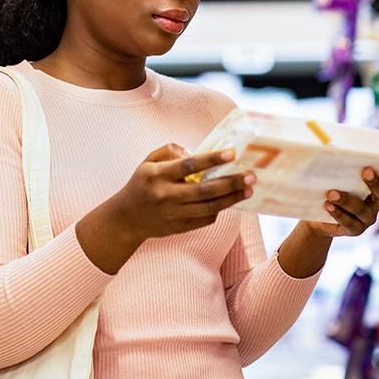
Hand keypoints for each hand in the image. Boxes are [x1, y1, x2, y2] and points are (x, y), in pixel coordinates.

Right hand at [109, 143, 255, 241]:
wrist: (126, 218)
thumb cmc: (143, 183)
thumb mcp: (148, 161)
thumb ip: (170, 150)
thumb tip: (196, 152)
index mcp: (157, 175)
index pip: (189, 165)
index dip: (212, 159)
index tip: (232, 154)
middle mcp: (166, 196)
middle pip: (205, 190)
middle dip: (231, 183)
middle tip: (251, 176)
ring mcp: (173, 214)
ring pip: (209, 207)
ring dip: (232, 199)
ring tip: (248, 190)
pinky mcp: (179, 228)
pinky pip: (205, 219)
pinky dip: (219, 210)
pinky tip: (229, 201)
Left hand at [302, 161, 378, 237]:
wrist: (319, 218)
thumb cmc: (330, 191)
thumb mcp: (337, 179)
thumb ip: (342, 168)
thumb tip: (332, 145)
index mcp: (376, 190)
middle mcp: (376, 204)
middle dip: (374, 182)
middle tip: (365, 171)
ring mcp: (367, 219)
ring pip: (361, 209)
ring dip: (347, 200)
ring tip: (332, 193)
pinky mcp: (355, 230)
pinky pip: (349, 222)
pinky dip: (338, 213)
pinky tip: (328, 205)